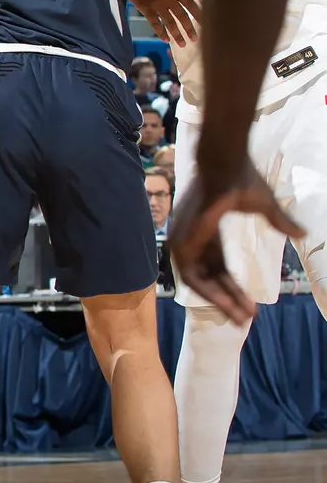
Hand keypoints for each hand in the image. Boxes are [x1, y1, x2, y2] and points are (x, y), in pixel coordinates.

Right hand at [130, 0, 201, 45]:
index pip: (190, 3)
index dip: (198, 14)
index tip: (205, 23)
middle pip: (182, 16)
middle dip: (189, 28)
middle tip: (195, 39)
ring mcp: (157, 4)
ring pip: (170, 22)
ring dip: (177, 34)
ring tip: (182, 44)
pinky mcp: (146, 8)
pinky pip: (155, 23)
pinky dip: (161, 32)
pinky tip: (166, 40)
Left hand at [170, 160, 305, 322]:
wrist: (224, 163)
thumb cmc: (241, 178)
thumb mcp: (264, 206)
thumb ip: (279, 222)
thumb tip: (301, 234)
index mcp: (206, 228)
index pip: (217, 264)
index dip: (233, 285)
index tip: (250, 304)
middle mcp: (191, 236)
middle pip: (209, 274)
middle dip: (229, 297)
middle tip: (247, 318)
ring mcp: (184, 238)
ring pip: (199, 280)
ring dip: (221, 300)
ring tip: (242, 317)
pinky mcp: (181, 240)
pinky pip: (192, 276)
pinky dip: (210, 292)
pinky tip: (230, 305)